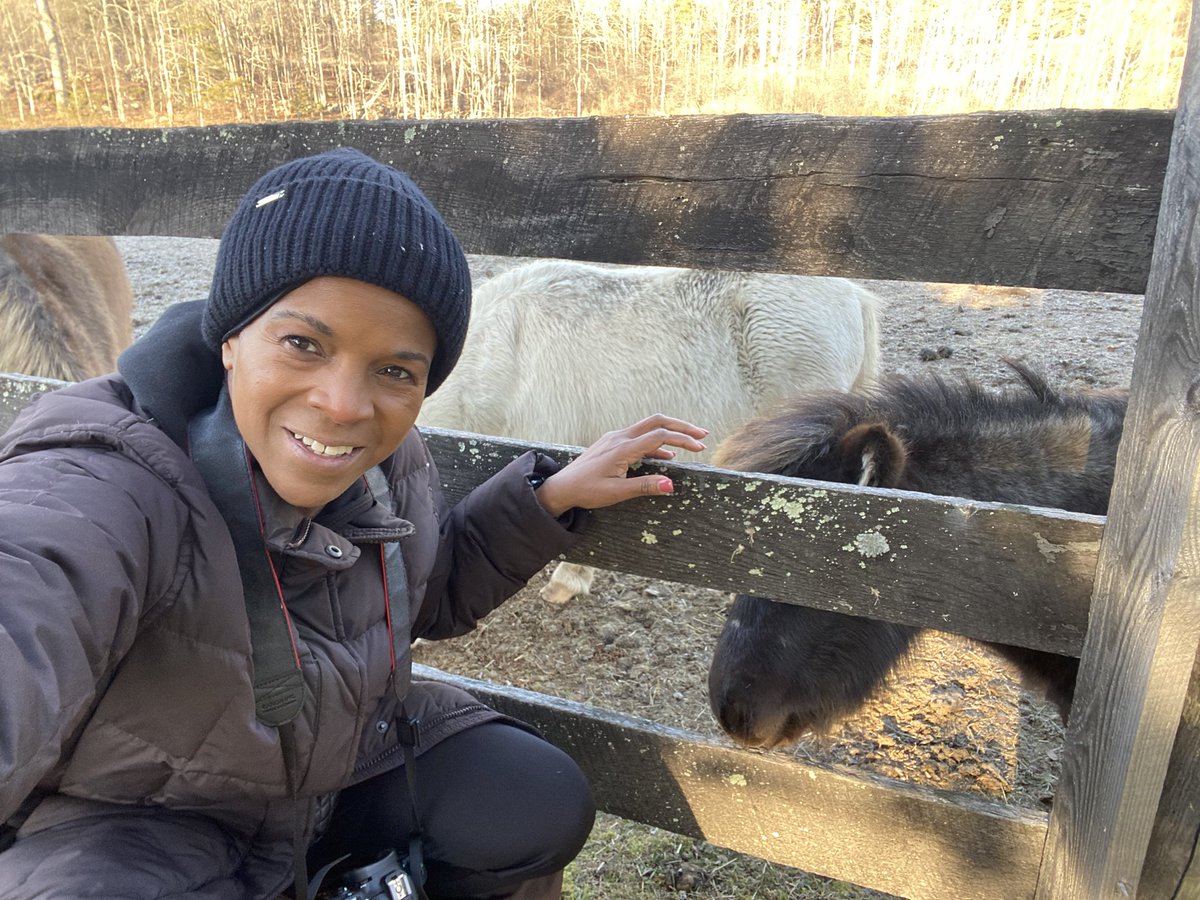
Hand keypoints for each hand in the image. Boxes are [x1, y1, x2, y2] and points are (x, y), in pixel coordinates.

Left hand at [533, 414, 708, 516]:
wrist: (561, 487)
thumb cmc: (587, 491)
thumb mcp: (616, 493)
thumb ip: (644, 487)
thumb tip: (671, 484)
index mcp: (622, 448)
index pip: (659, 435)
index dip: (682, 439)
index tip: (700, 448)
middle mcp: (619, 437)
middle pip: (657, 422)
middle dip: (681, 427)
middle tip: (702, 435)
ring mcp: (615, 438)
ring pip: (648, 427)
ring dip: (670, 432)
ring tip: (691, 443)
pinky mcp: (612, 443)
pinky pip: (639, 437)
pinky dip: (657, 442)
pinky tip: (667, 455)